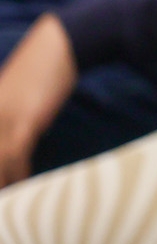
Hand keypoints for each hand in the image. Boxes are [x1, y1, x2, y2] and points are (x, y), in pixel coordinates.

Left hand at [0, 15, 77, 185]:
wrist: (64, 43)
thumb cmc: (41, 65)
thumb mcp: (14, 89)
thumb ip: (7, 113)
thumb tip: (13, 139)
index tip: (3, 184)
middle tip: (3, 196)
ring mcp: (3, 117)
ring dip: (1, 181)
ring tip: (8, 199)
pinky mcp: (25, 119)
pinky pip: (14, 155)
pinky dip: (17, 173)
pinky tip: (22, 184)